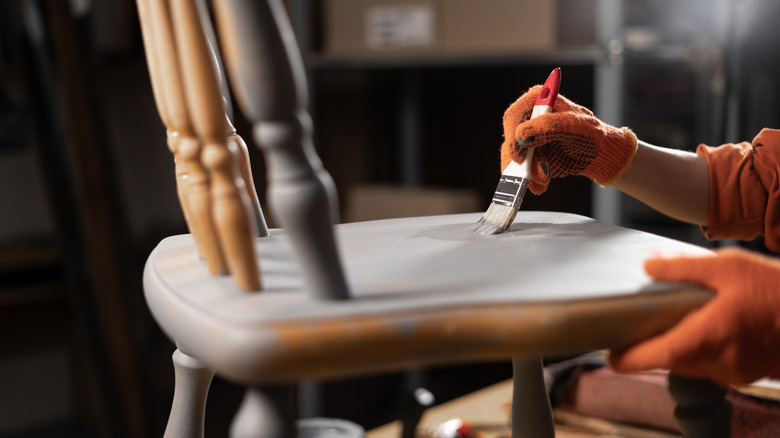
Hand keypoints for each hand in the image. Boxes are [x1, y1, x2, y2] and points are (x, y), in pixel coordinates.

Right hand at [500, 86, 637, 193]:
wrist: (598, 155)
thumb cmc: (589, 134)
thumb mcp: (571, 126)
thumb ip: (546, 127)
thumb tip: (521, 135)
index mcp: (538, 100)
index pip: (515, 115)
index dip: (513, 134)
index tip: (520, 154)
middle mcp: (529, 117)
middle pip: (511, 137)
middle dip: (521, 159)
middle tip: (529, 173)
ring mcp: (528, 136)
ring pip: (514, 156)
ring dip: (527, 172)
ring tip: (543, 180)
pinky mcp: (530, 154)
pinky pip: (521, 168)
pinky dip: (530, 179)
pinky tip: (541, 185)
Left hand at [609, 247, 779, 385]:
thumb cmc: (777, 290)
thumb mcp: (728, 266)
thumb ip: (683, 268)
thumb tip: (648, 265)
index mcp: (704, 339)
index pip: (649, 360)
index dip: (623, 358)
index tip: (610, 349)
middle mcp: (715, 363)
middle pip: (666, 363)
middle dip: (650, 347)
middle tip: (640, 323)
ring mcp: (732, 372)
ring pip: (688, 366)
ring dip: (677, 347)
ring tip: (675, 318)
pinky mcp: (746, 373)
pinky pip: (711, 365)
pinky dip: (701, 350)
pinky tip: (706, 325)